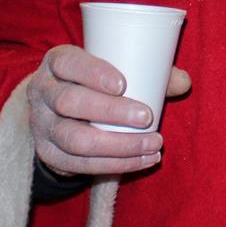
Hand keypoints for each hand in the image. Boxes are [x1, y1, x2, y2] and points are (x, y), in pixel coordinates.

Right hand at [27, 44, 192, 176]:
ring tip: (153, 145)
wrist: (57, 112)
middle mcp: (43, 92)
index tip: (123, 84)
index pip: (69, 62)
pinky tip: (142, 161)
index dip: (93, 73)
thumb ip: (149, 72)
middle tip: (147, 117)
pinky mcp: (48, 154)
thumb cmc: (95, 83)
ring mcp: (41, 125)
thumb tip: (184, 81)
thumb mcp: (112, 69)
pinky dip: (114, 165)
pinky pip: (79, 165)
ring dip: (118, 145)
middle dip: (110, 111)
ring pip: (74, 139)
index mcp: (58, 62)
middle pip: (69, 102)